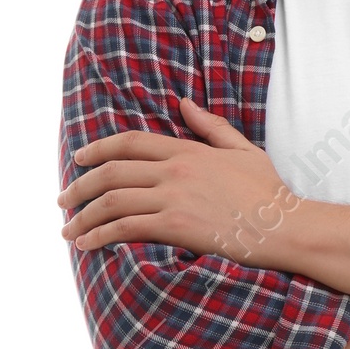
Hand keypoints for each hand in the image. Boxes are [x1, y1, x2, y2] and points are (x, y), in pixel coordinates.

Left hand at [60, 97, 297, 259]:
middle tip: (63, 200)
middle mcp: (174, 170)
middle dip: (80, 186)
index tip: (78, 160)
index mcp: (187, 150)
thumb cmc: (270, 193)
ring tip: (68, 229)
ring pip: (112, 201)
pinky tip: (86, 244)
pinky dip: (99, 235)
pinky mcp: (174, 226)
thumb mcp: (242, 150)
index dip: (98, 150)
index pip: (130, 142)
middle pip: (112, 171)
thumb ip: (210, 126)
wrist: (286, 226)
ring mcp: (173, 197)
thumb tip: (184, 103)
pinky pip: (124, 228)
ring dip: (83, 216)